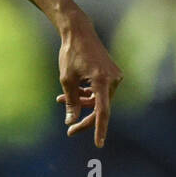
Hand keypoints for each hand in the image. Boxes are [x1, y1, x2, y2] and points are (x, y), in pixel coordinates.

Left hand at [56, 13, 122, 147]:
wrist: (79, 32)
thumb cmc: (71, 53)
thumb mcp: (67, 79)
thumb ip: (71, 102)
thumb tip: (71, 122)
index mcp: (103, 81)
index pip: (102, 112)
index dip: (100, 130)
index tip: (98, 144)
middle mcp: (113, 80)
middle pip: (100, 108)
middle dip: (83, 117)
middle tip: (69, 129)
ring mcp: (114, 77)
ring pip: (99, 100)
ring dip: (82, 103)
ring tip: (61, 99)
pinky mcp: (112, 75)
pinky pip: (100, 92)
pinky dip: (87, 95)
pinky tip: (73, 92)